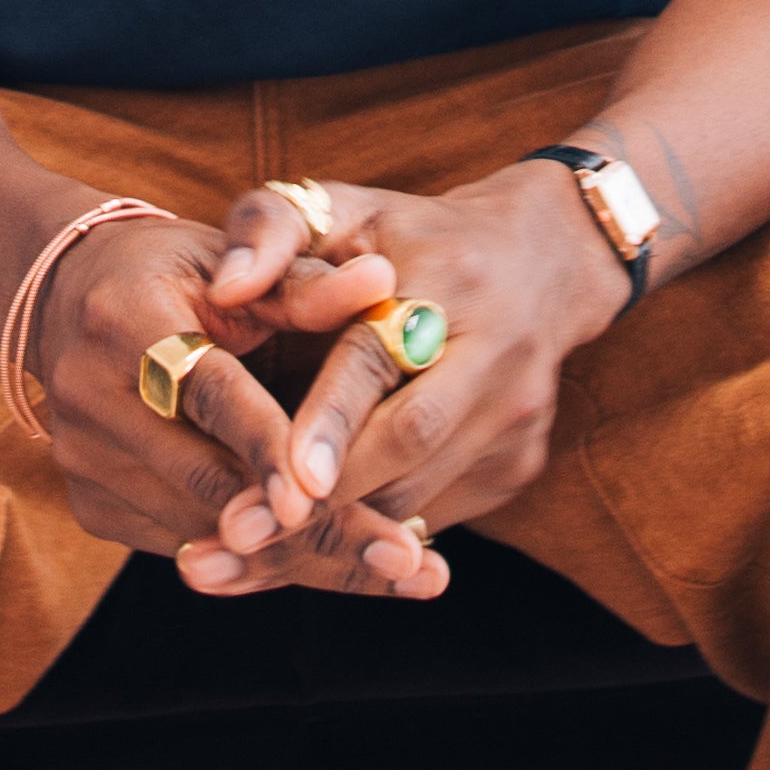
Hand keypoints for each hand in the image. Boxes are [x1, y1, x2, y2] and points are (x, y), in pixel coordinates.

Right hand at [19, 205, 449, 603]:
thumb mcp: (236, 262)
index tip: (321, 496)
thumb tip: (384, 281)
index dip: (266, 448)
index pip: (209, 395)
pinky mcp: (90, 503)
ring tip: (402, 574)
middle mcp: (90, 397)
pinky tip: (341, 568)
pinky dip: (259, 561)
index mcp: (127, 321)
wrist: (69, 297)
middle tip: (410, 562)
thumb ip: (307, 286)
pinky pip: (186, 543)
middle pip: (211, 485)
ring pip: (204, 532)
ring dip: (302, 560)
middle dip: (315, 529)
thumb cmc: (177, 271)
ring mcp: (84, 459)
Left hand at [174, 165, 629, 594]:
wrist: (544, 262)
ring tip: (234, 563)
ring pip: (414, 499)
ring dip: (326, 536)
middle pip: (404, 445)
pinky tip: (294, 556)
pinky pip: (431, 517)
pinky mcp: (517, 465)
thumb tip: (225, 286)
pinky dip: (363, 542)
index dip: (332, 419)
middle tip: (230, 535)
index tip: (285, 474)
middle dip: (317, 499)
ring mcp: (513, 419)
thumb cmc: (411, 233)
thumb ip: (272, 227)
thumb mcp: (345, 206)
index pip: (381, 359)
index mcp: (447, 282)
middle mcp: (493, 356)